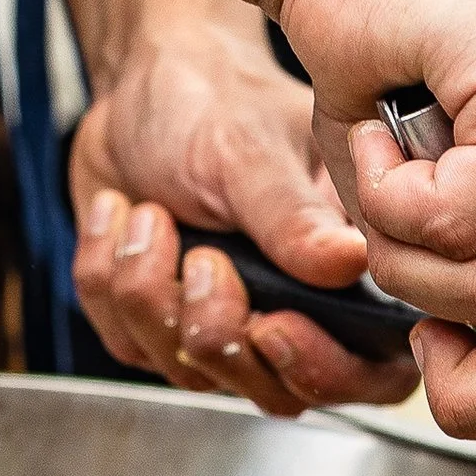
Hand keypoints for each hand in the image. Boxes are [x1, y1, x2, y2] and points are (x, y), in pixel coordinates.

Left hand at [70, 0, 421, 416]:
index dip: (324, 371)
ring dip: (150, 289)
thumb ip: (293, 217)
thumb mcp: (251, 152)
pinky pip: (125, 342)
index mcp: (341, 269)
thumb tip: (348, 263)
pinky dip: (106, 275)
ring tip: (149, 213)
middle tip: (201, 257)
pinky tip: (119, 217)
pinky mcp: (153, 321)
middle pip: (271, 390)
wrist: (140, 85)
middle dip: (218, 328)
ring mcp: (219, 320)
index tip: (270, 324)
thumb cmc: (215, 100)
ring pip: (188, 371)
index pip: (369, 371)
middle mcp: (289, 307)